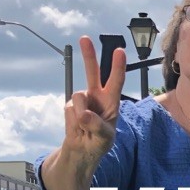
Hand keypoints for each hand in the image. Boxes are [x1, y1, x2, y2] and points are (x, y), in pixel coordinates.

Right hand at [63, 36, 126, 164]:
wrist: (82, 151)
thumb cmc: (100, 143)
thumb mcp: (105, 138)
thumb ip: (97, 126)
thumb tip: (84, 114)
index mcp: (111, 101)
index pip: (116, 81)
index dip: (117, 66)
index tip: (119, 51)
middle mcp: (97, 96)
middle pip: (92, 72)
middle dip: (88, 55)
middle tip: (84, 38)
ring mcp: (83, 100)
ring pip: (78, 98)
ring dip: (80, 115)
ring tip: (85, 128)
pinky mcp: (71, 106)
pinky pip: (69, 109)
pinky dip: (72, 121)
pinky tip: (77, 127)